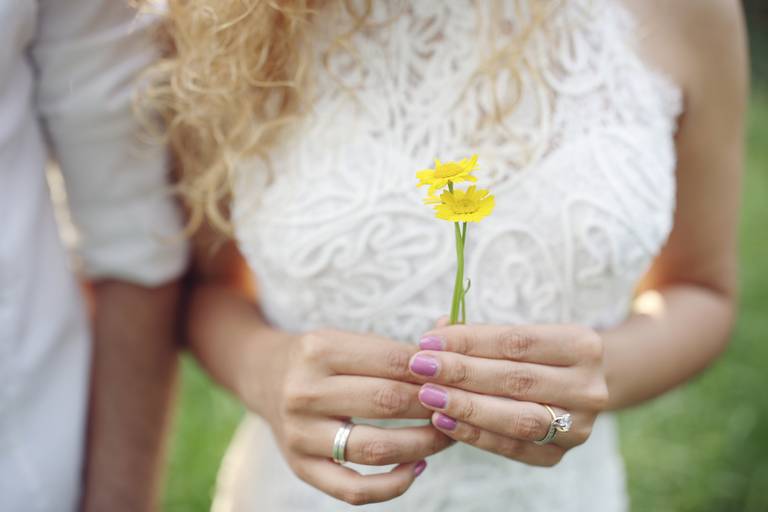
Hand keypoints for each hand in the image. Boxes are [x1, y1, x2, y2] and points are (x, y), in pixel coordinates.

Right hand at [238, 328, 452, 504]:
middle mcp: (304, 391)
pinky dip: (393, 485)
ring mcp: (300, 434)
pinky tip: (417, 467)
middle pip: (387, 402)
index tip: (457, 376)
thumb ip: (397, 344)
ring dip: (423, 445)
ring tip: (447, 436)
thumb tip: (453, 328)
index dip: (433, 370)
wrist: (265, 377)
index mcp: (318, 349)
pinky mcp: (301, 467)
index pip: (392, 361)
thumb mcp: (348, 338)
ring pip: (376, 449)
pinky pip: (354, 490)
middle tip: (458, 406)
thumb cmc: (320, 357)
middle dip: (433, 406)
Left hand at [407, 324, 608, 465]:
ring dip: (466, 407)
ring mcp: (579, 425)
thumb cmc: (538, 354)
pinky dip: (475, 435)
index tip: (429, 340)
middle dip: (462, 373)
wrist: (578, 386)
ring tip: (428, 395)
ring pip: (516, 418)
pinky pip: (512, 447)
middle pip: (516, 379)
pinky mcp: (560, 454)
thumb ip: (481, 335)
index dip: (470, 341)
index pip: (517, 341)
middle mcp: (589, 387)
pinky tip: (444, 421)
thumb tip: (435, 335)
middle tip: (421, 367)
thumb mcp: (521, 334)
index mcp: (583, 345)